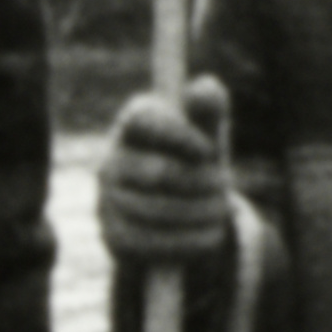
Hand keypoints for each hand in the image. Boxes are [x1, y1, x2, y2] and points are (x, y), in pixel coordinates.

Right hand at [100, 82, 240, 280]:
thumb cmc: (195, 159)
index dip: (179, 135)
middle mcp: (110, 161)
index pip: (146, 121)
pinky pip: (153, 244)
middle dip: (202, 181)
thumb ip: (209, 108)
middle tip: (224, 183)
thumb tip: (204, 87)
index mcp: (133, 124)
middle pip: (158, 172)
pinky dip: (190, 240)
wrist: (180, 211)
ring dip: (201, 212)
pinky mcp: (114, 238)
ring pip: (158, 211)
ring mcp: (107, 201)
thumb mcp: (207, 132)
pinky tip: (211, 234)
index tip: (209, 150)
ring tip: (221, 209)